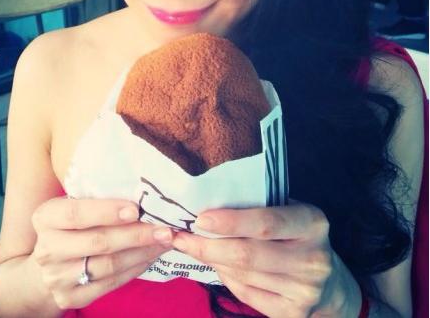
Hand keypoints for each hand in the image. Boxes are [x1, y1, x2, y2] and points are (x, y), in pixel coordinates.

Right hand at [31, 196, 173, 309]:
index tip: (135, 209)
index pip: (76, 214)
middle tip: (165, 228)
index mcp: (45, 218)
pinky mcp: (71, 298)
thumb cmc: (69, 227)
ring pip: (108, 265)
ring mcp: (57, 278)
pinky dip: (135, 268)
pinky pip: (111, 283)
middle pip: (98, 242)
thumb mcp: (71, 206)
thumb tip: (141, 190)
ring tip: (165, 241)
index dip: (107, 211)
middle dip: (136, 234)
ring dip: (142, 252)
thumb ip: (96, 198)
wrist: (44, 268)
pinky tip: (152, 256)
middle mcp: (47, 249)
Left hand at [172, 201, 361, 317]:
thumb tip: (209, 202)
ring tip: (192, 246)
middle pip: (247, 254)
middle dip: (207, 246)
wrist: (330, 282)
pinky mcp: (293, 313)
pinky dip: (226, 278)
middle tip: (180, 236)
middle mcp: (313, 258)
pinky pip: (247, 294)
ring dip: (211, 260)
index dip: (230, 222)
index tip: (200, 218)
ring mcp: (305, 290)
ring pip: (243, 275)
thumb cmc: (297, 234)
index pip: (265, 223)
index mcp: (312, 223)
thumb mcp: (289, 210)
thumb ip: (259, 205)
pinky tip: (217, 265)